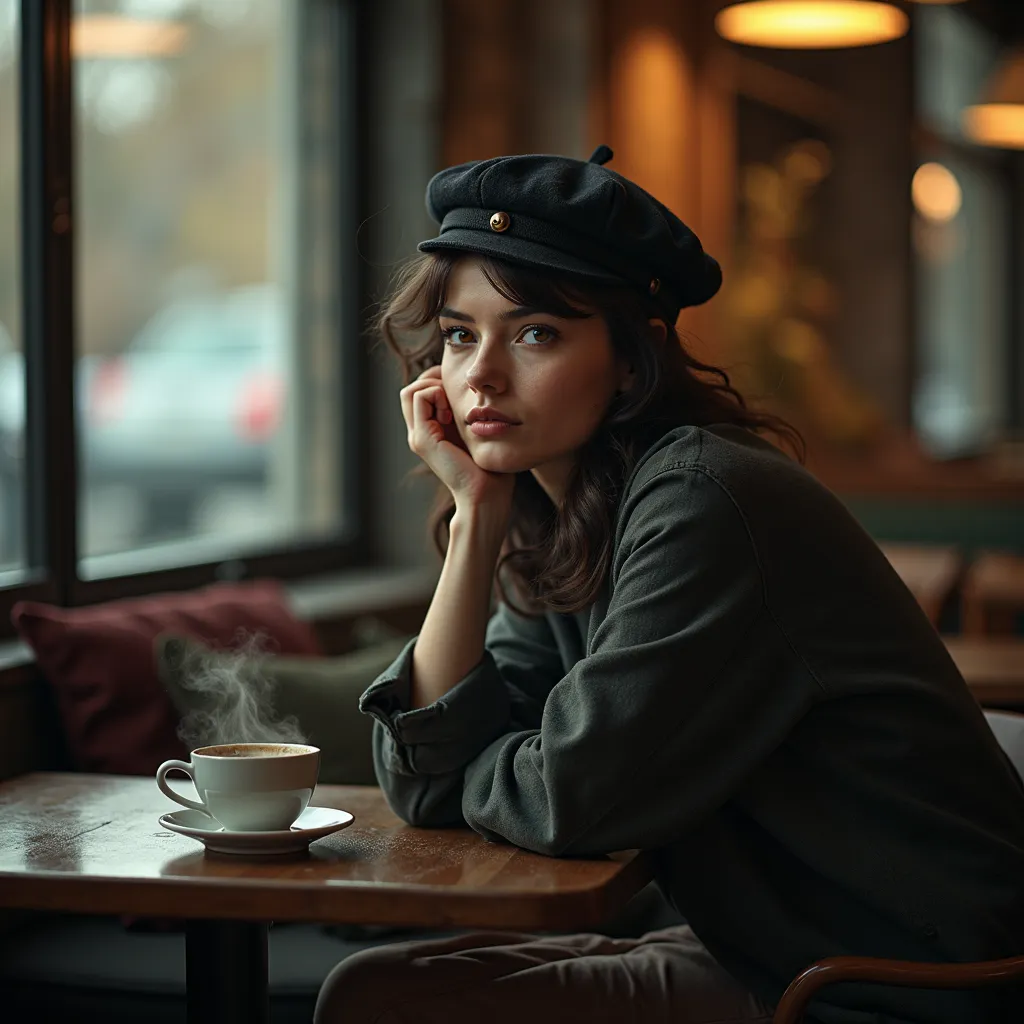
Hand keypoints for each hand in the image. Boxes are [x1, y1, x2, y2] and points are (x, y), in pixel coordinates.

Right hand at [400, 366, 514, 513]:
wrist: (487, 494)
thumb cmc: (491, 466)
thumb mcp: (477, 430)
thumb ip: (468, 412)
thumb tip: (474, 388)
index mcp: (431, 430)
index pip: (420, 390)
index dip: (438, 381)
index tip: (460, 393)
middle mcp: (419, 432)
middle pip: (411, 389)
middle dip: (434, 381)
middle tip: (456, 398)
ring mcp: (418, 436)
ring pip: (410, 391)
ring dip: (433, 388)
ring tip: (452, 409)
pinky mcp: (422, 439)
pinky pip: (419, 398)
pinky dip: (436, 395)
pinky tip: (452, 414)